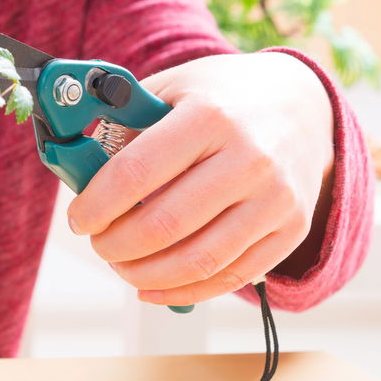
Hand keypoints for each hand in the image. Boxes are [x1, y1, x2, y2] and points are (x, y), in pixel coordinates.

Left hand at [66, 52, 334, 305]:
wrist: (302, 104)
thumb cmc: (222, 97)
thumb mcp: (171, 89)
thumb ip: (126, 126)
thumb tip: (80, 174)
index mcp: (210, 115)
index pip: (137, 172)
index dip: (97, 205)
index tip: (78, 219)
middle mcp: (249, 157)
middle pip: (165, 225)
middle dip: (116, 245)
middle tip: (99, 243)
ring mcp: (276, 198)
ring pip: (198, 261)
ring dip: (145, 275)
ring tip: (122, 265)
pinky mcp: (292, 229)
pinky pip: (230, 277)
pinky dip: (183, 291)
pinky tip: (152, 287)